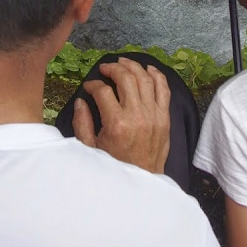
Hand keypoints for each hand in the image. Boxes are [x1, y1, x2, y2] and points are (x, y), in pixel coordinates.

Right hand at [72, 58, 170, 173]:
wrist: (141, 184)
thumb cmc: (114, 168)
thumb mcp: (90, 149)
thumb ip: (82, 123)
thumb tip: (81, 101)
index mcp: (117, 124)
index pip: (103, 91)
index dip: (93, 84)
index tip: (89, 86)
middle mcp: (137, 116)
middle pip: (126, 79)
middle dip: (113, 68)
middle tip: (105, 68)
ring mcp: (154, 116)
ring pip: (146, 79)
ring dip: (134, 66)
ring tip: (123, 62)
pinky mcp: (165, 119)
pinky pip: (164, 90)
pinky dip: (157, 75)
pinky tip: (148, 68)